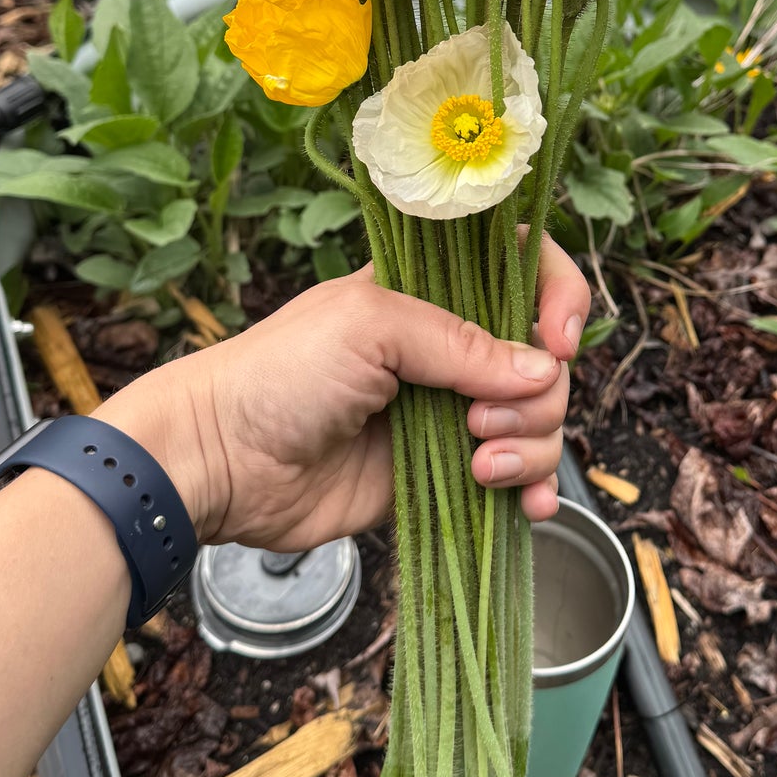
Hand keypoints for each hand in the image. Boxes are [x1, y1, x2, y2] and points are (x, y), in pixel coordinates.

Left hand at [98, 237, 590, 551]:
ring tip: (476, 467)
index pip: (522, 268)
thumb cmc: (280, 374)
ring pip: (536, 420)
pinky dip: (531, 490)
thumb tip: (545, 370)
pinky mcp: (443, 474)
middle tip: (477, 422)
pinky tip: (526, 508)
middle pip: (541, 359)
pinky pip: (513, 477)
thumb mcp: (370, 328)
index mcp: (431, 290)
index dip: (555, 296)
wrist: (221, 462)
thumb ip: (460, 343)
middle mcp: (447, 347)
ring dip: (528, 447)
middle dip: (533, 396)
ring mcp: (448, 412)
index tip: (555, 340)